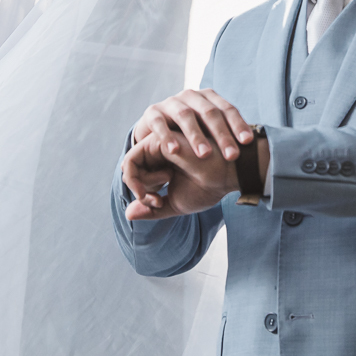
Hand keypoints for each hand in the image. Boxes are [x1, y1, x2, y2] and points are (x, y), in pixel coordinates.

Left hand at [122, 131, 238, 220]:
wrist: (227, 173)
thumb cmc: (208, 187)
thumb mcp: (176, 204)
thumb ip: (153, 209)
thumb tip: (127, 214)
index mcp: (163, 163)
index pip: (138, 179)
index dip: (142, 197)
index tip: (159, 204)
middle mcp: (159, 152)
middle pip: (132, 172)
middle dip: (140, 193)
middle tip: (159, 201)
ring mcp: (158, 144)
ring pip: (129, 166)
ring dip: (139, 187)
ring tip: (161, 192)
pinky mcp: (158, 140)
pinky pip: (132, 159)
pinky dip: (136, 178)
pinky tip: (160, 184)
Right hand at [132, 89, 253, 161]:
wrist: (156, 132)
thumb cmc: (190, 134)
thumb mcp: (209, 131)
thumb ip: (227, 134)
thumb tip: (258, 147)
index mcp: (209, 98)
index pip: (227, 109)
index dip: (238, 124)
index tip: (247, 142)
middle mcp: (191, 96)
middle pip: (209, 112)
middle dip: (221, 135)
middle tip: (231, 156)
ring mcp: (171, 102)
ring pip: (185, 116)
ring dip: (196, 136)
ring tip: (204, 155)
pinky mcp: (152, 113)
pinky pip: (159, 123)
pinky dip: (166, 136)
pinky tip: (173, 151)